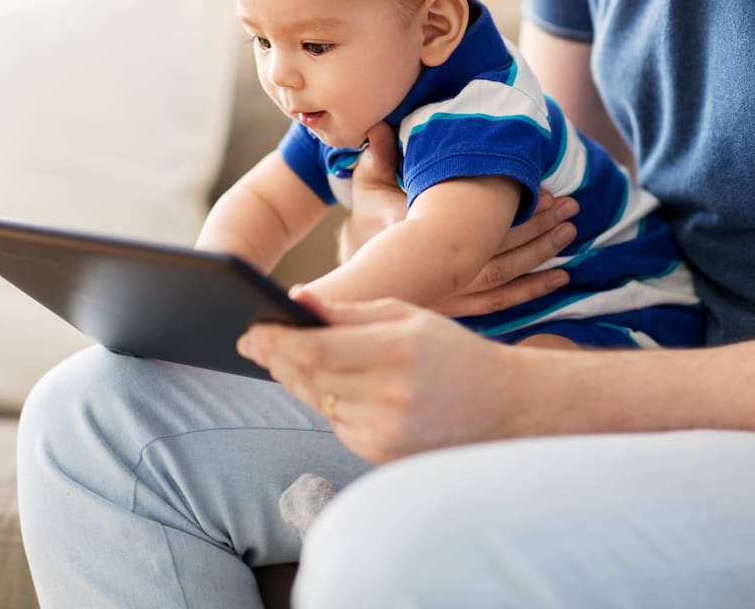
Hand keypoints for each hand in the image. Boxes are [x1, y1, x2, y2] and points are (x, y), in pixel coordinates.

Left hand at [238, 292, 523, 463]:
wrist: (504, 405)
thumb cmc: (451, 351)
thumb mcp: (406, 316)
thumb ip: (349, 311)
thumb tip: (295, 299)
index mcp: (394, 350)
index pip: (313, 350)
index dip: (275, 341)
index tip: (250, 331)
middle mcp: (388, 395)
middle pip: (307, 378)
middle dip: (276, 358)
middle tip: (253, 342)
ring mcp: (385, 431)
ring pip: (319, 402)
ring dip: (298, 380)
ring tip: (285, 359)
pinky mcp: (383, 455)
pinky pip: (338, 425)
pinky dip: (329, 404)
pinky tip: (333, 387)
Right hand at [341, 122, 579, 316]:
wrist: (360, 272)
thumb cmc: (367, 222)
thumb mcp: (368, 186)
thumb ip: (378, 156)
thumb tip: (378, 124)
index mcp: (419, 235)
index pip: (474, 220)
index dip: (514, 208)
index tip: (543, 191)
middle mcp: (438, 269)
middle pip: (498, 247)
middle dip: (539, 226)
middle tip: (571, 206)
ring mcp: (449, 293)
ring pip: (504, 275)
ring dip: (541, 252)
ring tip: (570, 231)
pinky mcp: (458, 307)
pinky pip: (501, 301)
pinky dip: (532, 289)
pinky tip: (561, 277)